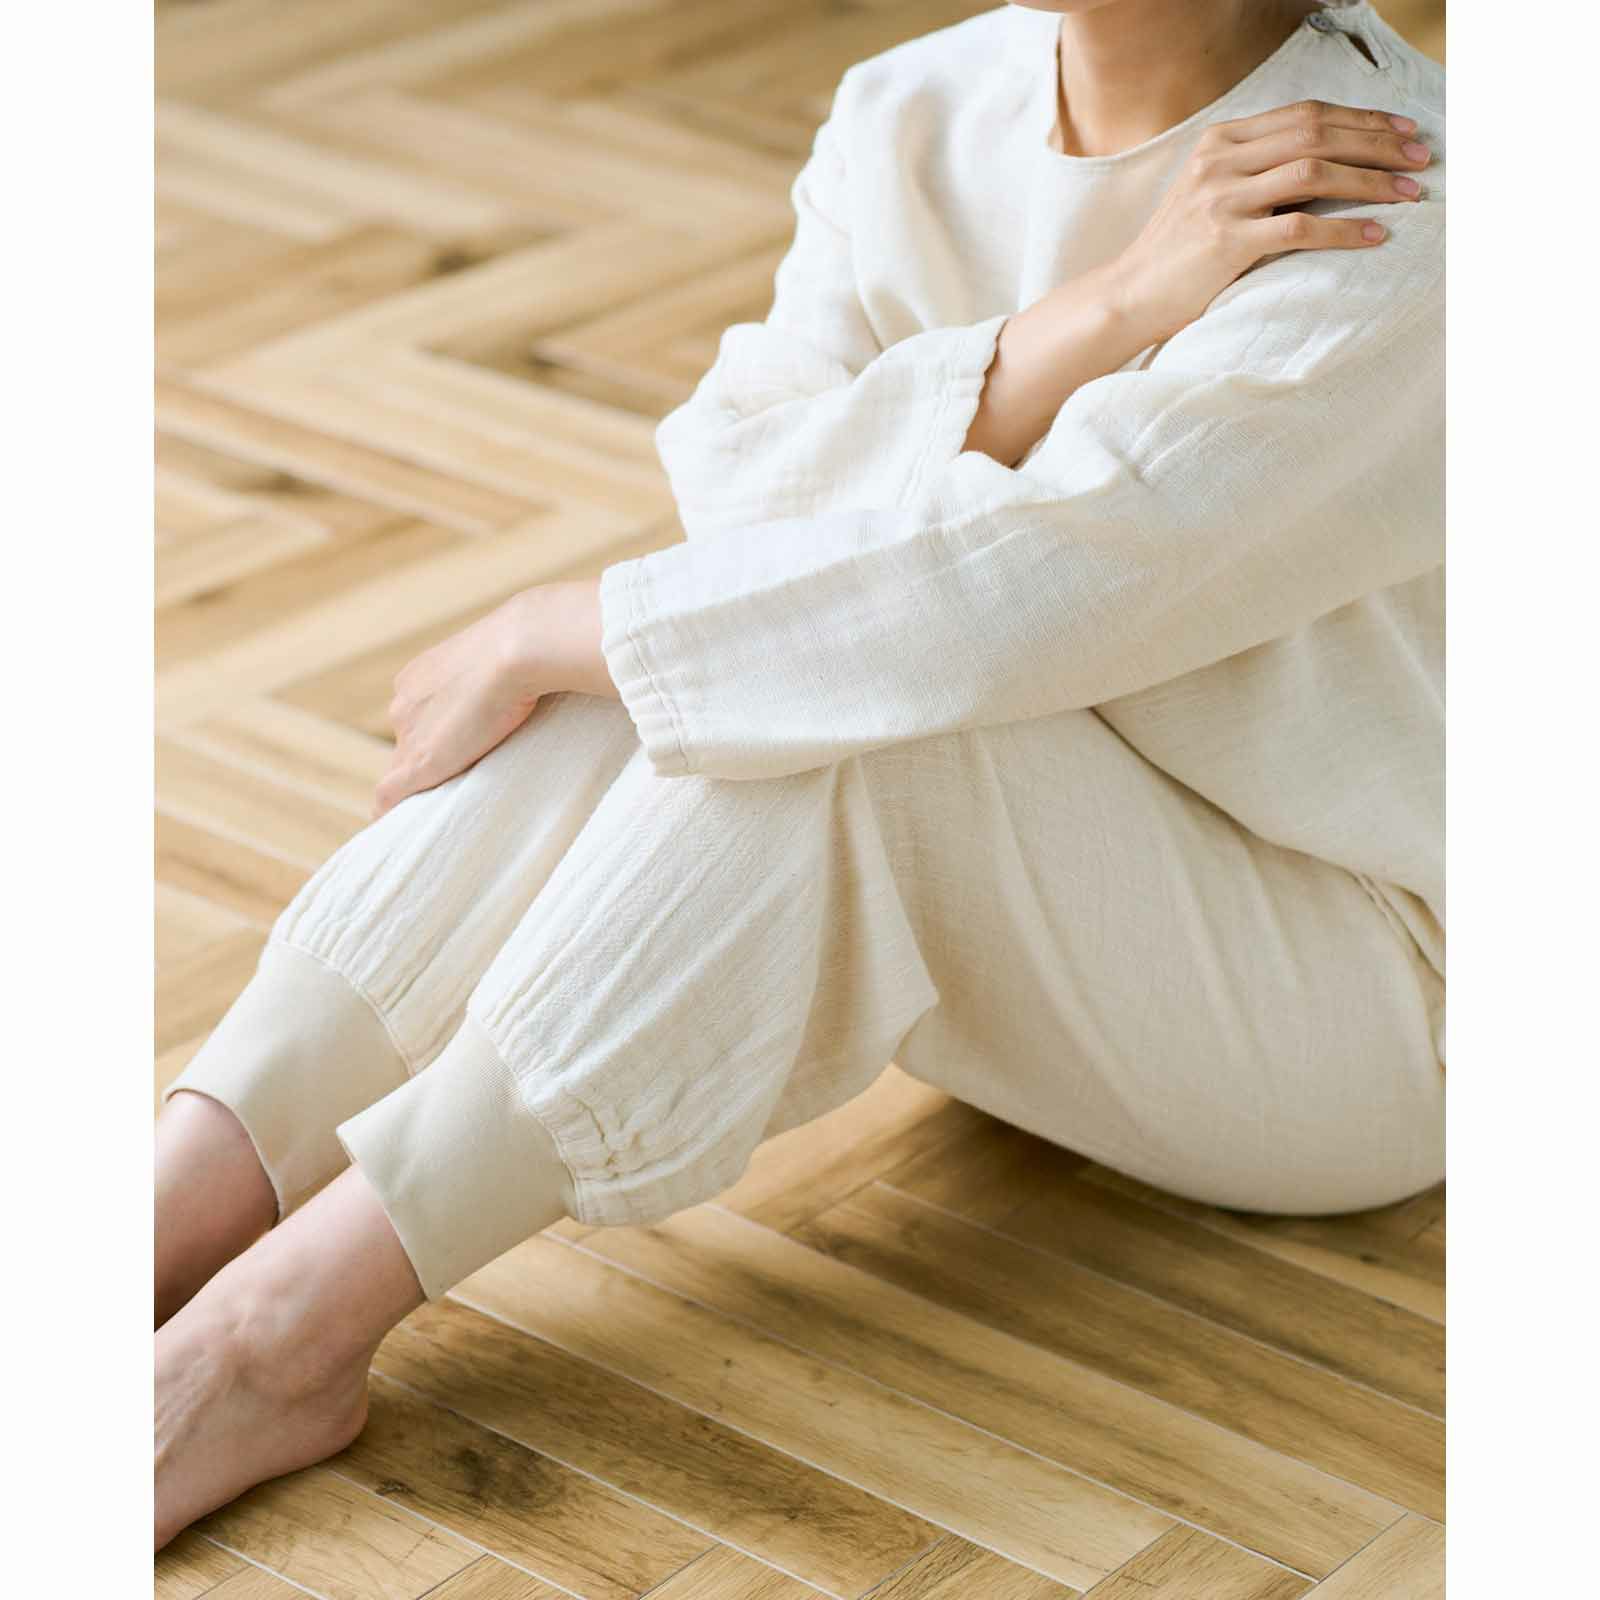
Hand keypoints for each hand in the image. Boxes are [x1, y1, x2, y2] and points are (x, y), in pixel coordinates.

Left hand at [371, 576, 614, 819]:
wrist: (520, 649)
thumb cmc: (527, 649)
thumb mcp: (503, 660)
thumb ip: (494, 679)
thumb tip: (513, 694)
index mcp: (419, 677)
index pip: (418, 718)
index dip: (437, 737)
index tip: (459, 749)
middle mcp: (405, 702)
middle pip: (406, 743)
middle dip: (425, 760)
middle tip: (458, 777)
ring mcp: (410, 731)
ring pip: (401, 766)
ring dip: (416, 784)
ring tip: (439, 803)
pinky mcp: (420, 760)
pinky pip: (390, 792)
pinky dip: (391, 810)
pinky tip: (396, 824)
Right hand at [1110, 98, 1431, 346]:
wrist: (1127, 296)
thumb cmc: (1176, 254)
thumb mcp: (1210, 195)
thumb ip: (1255, 171)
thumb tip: (1325, 164)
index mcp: (1220, 141)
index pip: (1305, 115)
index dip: (1361, 118)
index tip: (1402, 130)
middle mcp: (1220, 161)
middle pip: (1317, 133)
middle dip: (1378, 143)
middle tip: (1421, 158)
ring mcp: (1221, 199)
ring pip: (1315, 173)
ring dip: (1370, 181)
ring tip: (1409, 193)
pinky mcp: (1226, 241)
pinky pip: (1300, 228)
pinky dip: (1344, 230)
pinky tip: (1374, 235)